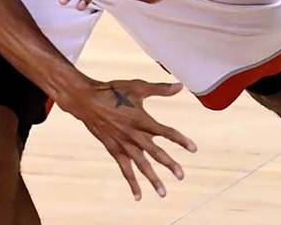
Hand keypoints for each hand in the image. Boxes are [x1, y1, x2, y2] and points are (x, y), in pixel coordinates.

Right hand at [56, 77, 196, 200]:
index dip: (181, 140)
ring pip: (142, 166)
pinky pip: (125, 170)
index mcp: (142, 120)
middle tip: (181, 176)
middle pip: (156, 153)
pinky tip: (138, 195)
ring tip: (163, 193)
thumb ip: (160, 89)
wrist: (87, 101)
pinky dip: (132, 183)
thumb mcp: (137, 87)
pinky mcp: (114, 151)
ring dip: (153, 179)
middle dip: (170, 165)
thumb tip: (179, 86)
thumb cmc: (113, 91)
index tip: (193, 149)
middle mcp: (134, 136)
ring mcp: (124, 145)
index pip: (167, 132)